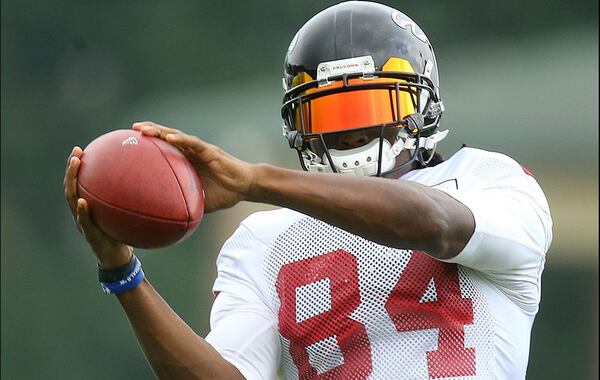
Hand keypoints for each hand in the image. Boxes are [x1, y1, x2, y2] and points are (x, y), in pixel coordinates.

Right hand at [63, 147, 132, 267]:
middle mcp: (81, 213)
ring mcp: (82, 223)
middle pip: (71, 188)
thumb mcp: (124, 215)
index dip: (76, 168)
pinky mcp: (89, 235)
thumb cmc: (123, 235)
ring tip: (75, 166)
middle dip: (71, 170)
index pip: (79, 184)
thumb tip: (147, 180)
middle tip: (75, 153)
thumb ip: (129, 200)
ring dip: (72, 183)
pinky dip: (82, 212)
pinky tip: (83, 202)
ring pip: (72, 200)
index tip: (79, 150)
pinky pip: (84, 222)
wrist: (118, 259)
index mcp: (88, 207)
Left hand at [132, 121, 256, 212]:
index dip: (151, 145)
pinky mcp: (211, 151)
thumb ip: (188, 205)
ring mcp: (201, 150)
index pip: (167, 149)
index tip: (133, 143)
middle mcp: (193, 152)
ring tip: (145, 129)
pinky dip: (181, 139)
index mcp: (189, 161)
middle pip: (168, 138)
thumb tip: (171, 221)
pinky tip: (169, 137)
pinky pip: (193, 143)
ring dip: (161, 131)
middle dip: (151, 132)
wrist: (246, 187)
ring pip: (178, 136)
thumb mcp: (202, 202)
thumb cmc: (226, 193)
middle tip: (133, 129)